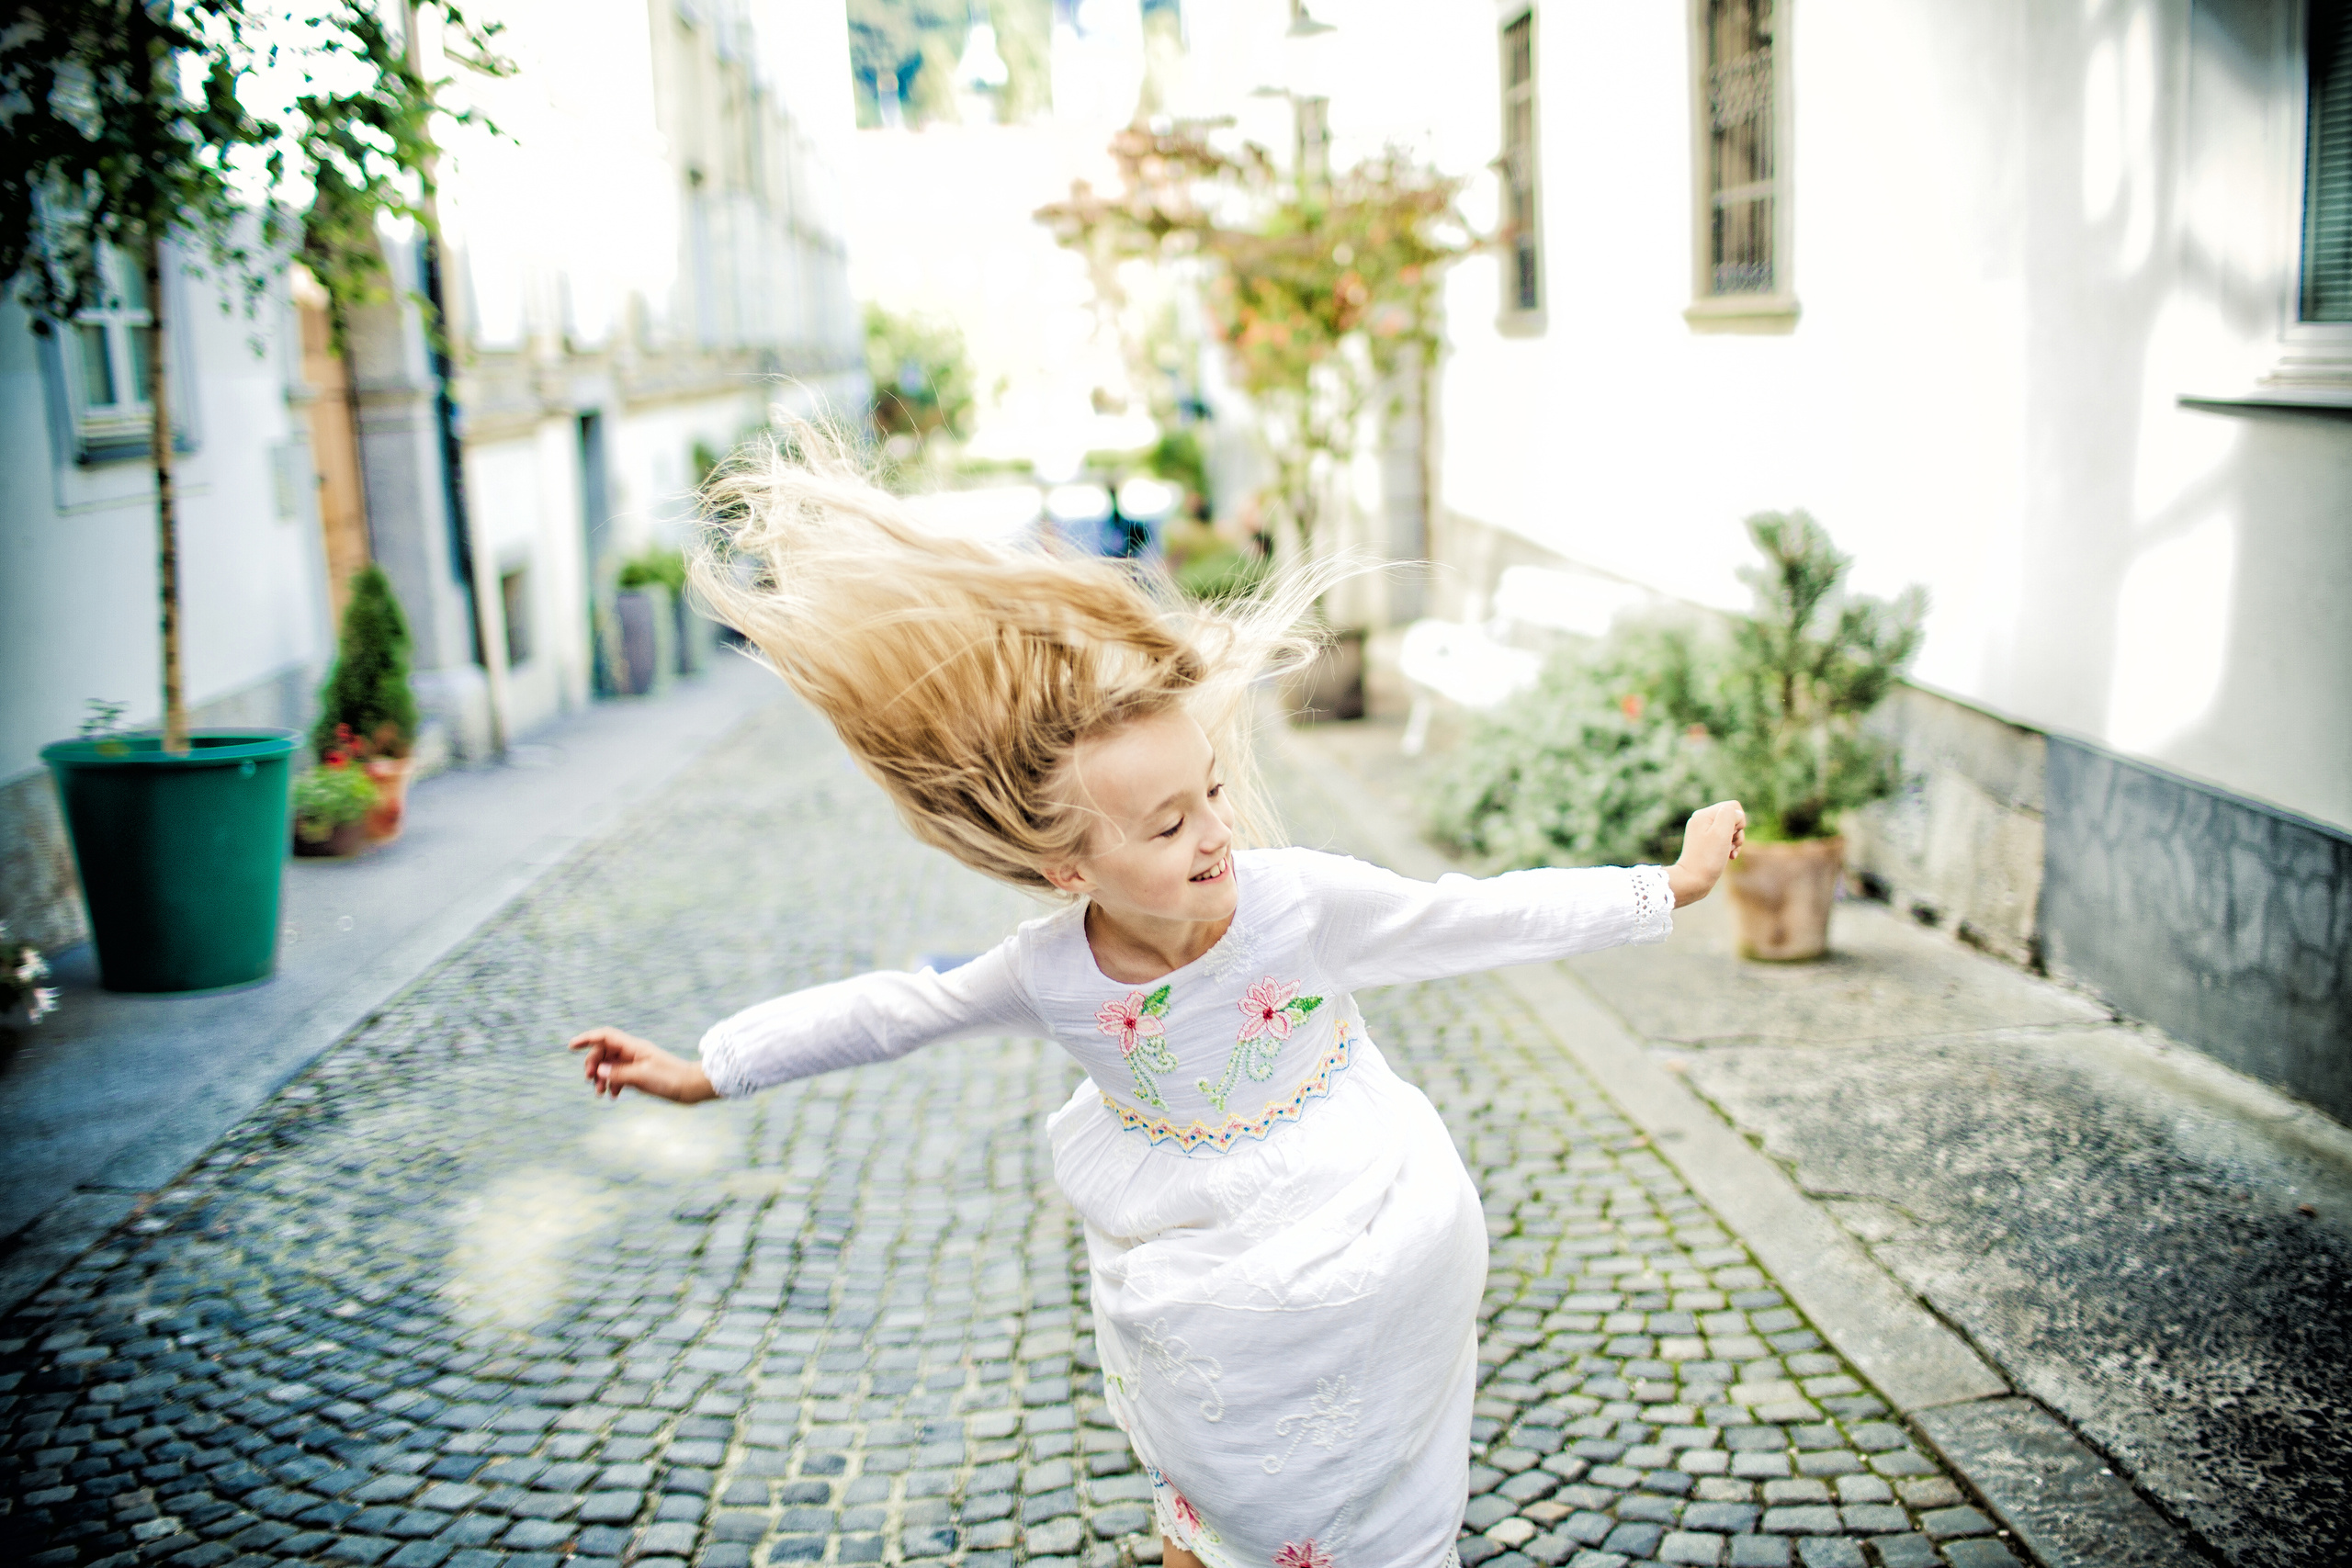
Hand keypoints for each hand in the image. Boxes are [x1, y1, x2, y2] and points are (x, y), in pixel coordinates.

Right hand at [568, 1026, 716, 1103]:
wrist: (691, 1086)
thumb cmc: (670, 1078)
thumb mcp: (643, 1077)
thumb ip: (619, 1073)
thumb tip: (599, 1070)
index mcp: (633, 1047)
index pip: (605, 1036)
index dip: (586, 1039)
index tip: (570, 1046)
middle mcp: (632, 1052)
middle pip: (603, 1052)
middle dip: (593, 1064)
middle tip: (590, 1080)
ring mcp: (635, 1063)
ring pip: (610, 1065)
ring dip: (601, 1077)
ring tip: (600, 1093)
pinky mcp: (639, 1074)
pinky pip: (619, 1076)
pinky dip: (613, 1084)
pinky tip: (613, 1096)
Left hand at [1668, 800, 1746, 907]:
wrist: (1692, 881)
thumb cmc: (1708, 859)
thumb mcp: (1721, 832)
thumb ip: (1730, 815)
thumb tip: (1737, 814)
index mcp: (1704, 814)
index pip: (1733, 807)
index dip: (1738, 821)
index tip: (1730, 835)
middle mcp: (1701, 820)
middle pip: (1732, 818)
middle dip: (1737, 833)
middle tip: (1729, 846)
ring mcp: (1703, 833)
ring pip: (1730, 830)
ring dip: (1735, 842)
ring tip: (1728, 854)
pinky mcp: (1705, 845)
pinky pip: (1724, 840)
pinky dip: (1729, 848)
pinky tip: (1729, 857)